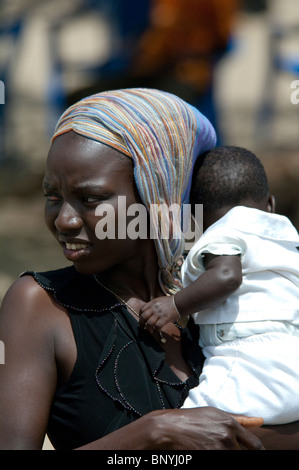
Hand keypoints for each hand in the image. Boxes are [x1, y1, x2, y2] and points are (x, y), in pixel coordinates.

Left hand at [139, 296, 179, 331]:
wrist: (179, 302)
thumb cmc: (170, 302)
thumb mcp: (159, 300)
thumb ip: (153, 305)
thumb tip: (148, 312)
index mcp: (152, 303)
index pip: (142, 309)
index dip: (140, 315)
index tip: (142, 319)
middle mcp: (154, 308)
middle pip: (143, 317)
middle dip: (141, 323)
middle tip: (143, 327)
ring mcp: (159, 313)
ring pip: (149, 323)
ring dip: (148, 328)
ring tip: (149, 331)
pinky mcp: (165, 318)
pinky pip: (157, 326)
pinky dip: (156, 329)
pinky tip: (157, 330)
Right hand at [147, 407, 264, 449]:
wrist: (168, 428)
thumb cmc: (192, 419)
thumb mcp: (215, 414)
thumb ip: (240, 420)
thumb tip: (260, 421)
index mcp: (230, 423)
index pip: (256, 445)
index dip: (259, 452)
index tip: (257, 453)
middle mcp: (227, 436)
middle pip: (245, 454)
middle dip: (240, 453)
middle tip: (224, 448)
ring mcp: (218, 448)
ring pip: (233, 458)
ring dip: (227, 454)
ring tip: (212, 447)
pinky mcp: (209, 456)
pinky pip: (222, 460)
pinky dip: (217, 457)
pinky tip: (207, 451)